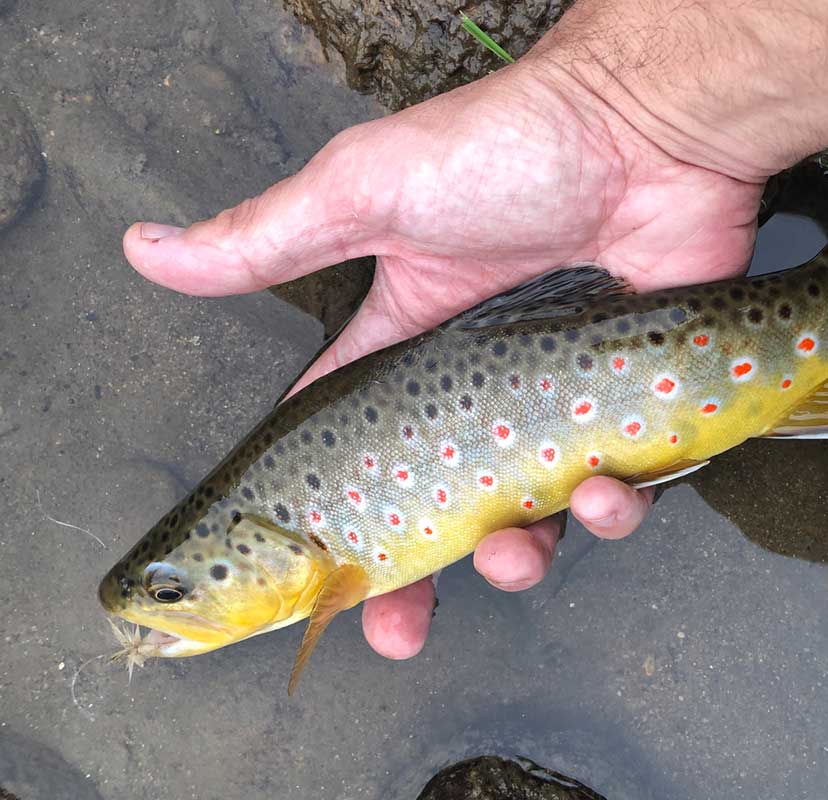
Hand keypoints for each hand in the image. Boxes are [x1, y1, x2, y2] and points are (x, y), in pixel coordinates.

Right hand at [122, 60, 762, 657]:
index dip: (330, 513)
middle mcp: (481, 386)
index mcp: (409, 346)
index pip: (353, 444)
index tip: (311, 577)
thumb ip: (270, 240)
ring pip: (529, 517)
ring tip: (512, 551)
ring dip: (516, 558)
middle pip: (437, 507)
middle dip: (413, 580)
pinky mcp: (635, 408)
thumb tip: (150, 251)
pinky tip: (602, 493)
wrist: (645, 128)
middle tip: (395, 630)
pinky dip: (614, 511)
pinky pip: (623, 491)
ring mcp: (559, 402)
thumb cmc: (506, 151)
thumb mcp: (368, 192)